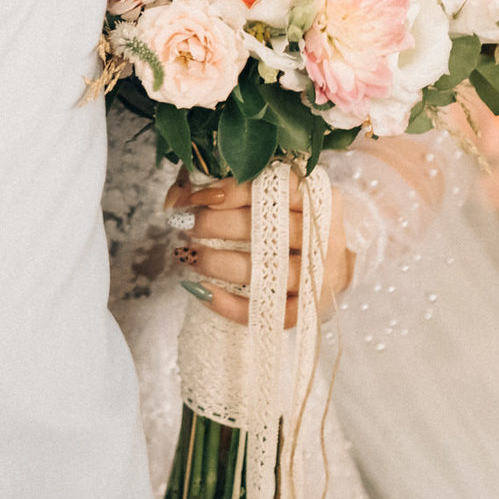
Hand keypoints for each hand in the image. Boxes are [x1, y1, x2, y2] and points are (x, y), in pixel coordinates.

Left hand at [165, 173, 353, 329]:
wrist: (323, 259)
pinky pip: (270, 313)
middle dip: (219, 226)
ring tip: (188, 256)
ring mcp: (319, 275)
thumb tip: (175, 200)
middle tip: (187, 225)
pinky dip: (233, 306)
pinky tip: (203, 292)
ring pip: (268, 271)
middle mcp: (323, 234)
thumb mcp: (257, 191)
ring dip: (219, 263)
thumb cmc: (281, 217)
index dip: (232, 191)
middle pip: (270, 228)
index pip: (275, 187)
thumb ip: (215, 185)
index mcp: (316, 196)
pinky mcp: (309, 308)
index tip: (197, 197)